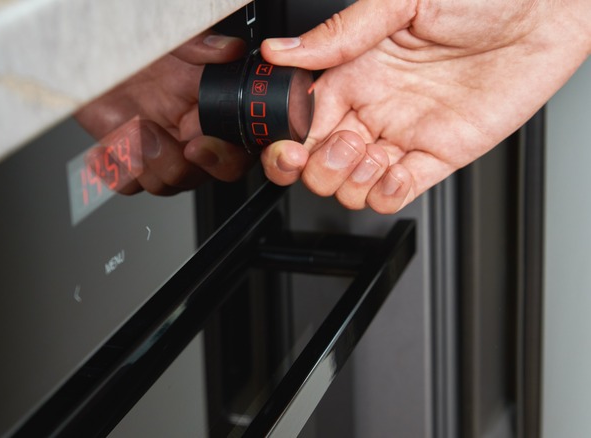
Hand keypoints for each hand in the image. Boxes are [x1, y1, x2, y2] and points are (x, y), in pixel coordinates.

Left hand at [74, 32, 251, 195]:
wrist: (98, 59)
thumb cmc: (139, 51)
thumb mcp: (173, 40)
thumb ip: (201, 46)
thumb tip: (229, 50)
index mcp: (211, 114)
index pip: (237, 152)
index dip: (223, 157)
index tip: (196, 146)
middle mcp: (190, 139)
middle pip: (199, 177)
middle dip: (175, 164)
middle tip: (151, 134)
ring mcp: (161, 154)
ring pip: (164, 185)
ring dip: (143, 162)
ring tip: (129, 128)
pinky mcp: (131, 162)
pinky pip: (128, 184)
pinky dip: (113, 168)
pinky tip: (106, 145)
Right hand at [260, 0, 590, 212]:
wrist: (545, 8)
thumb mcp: (400, 1)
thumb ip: (339, 35)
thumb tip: (280, 50)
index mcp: (352, 73)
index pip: (302, 123)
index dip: (289, 144)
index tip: (290, 147)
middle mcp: (372, 107)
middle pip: (319, 163)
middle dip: (319, 168)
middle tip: (342, 147)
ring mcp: (403, 134)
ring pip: (353, 185)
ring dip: (352, 182)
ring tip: (372, 155)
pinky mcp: (438, 155)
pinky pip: (398, 193)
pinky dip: (387, 195)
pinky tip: (395, 171)